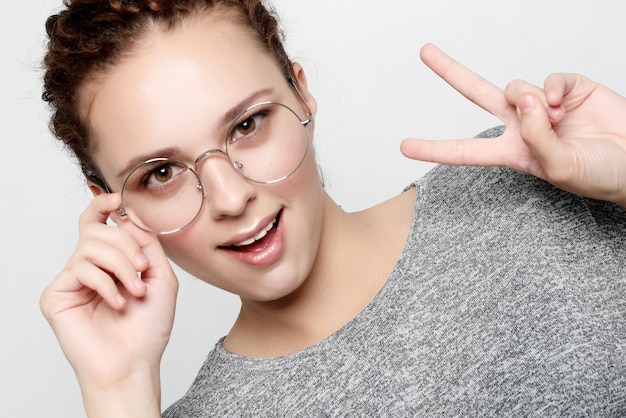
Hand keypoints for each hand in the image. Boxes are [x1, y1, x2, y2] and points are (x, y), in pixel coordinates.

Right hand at [40, 193, 177, 416]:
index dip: (103, 206)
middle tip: (142, 269)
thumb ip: (148, 245)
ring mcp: (71, 281)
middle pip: (98, 231)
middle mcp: (88, 268)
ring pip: (90, 246)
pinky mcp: (56, 295)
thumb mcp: (161, 278)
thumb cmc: (148, 327)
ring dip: (120, 266)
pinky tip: (117, 303)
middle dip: (126, 245)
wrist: (135, 362)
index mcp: (110, 262)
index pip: (99, 225)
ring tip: (134, 291)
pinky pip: (80, 269)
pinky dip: (105, 283)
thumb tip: (129, 218)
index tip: (116, 199)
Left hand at [401, 43, 625, 206]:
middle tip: (424, 51)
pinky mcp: (567, 88)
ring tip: (558, 122)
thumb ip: (538, 138)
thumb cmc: (599, 174)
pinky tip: (567, 105)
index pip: (465, 151)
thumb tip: (525, 100)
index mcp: (512, 151)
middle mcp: (521, 124)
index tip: (404, 146)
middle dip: (451, 71)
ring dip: (532, 102)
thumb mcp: (560, 168)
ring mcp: (543, 104)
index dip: (435, 148)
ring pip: (515, 87)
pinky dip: (555, 90)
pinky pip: (549, 79)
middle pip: (478, 93)